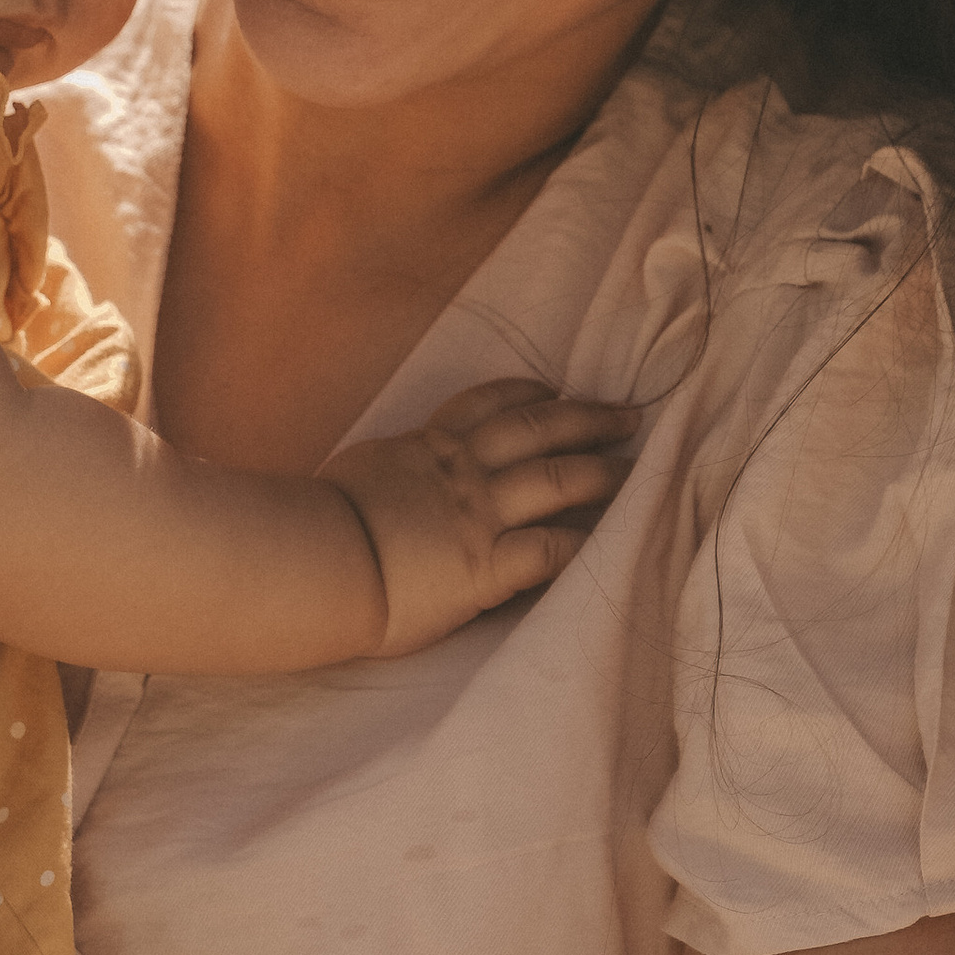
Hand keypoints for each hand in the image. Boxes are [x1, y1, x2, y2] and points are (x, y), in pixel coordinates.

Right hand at [327, 379, 631, 655]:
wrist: (318, 560)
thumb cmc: (318, 521)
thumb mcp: (357, 472)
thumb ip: (387, 469)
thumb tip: (384, 475)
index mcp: (429, 446)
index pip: (488, 405)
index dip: (527, 393)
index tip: (554, 389)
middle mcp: (464, 471)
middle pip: (539, 430)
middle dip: (587, 419)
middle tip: (628, 416)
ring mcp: (480, 515)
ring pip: (559, 479)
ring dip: (603, 472)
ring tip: (636, 472)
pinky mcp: (487, 565)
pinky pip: (550, 549)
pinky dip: (583, 544)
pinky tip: (610, 544)